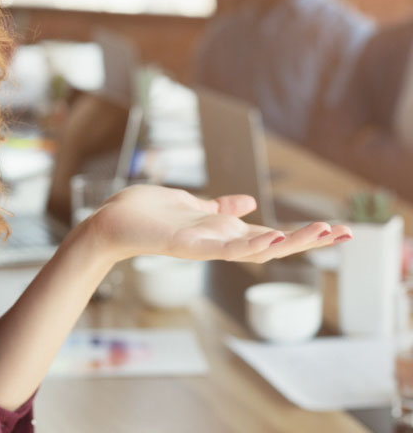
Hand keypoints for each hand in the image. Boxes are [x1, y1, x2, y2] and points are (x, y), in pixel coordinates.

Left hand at [85, 184, 352, 263]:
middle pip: (271, 246)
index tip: (337, 229)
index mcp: (221, 230)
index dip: (302, 234)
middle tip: (345, 234)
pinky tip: (270, 237)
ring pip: (252, 250)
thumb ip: (218, 207)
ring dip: (287, 242)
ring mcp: (203, 245)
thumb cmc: (144, 214)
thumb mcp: (189, 204)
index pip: (270, 235)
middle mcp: (217, 241)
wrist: (107, 223)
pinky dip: (246, 244)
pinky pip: (220, 248)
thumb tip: (249, 203)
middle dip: (307, 241)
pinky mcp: (185, 244)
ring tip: (319, 234)